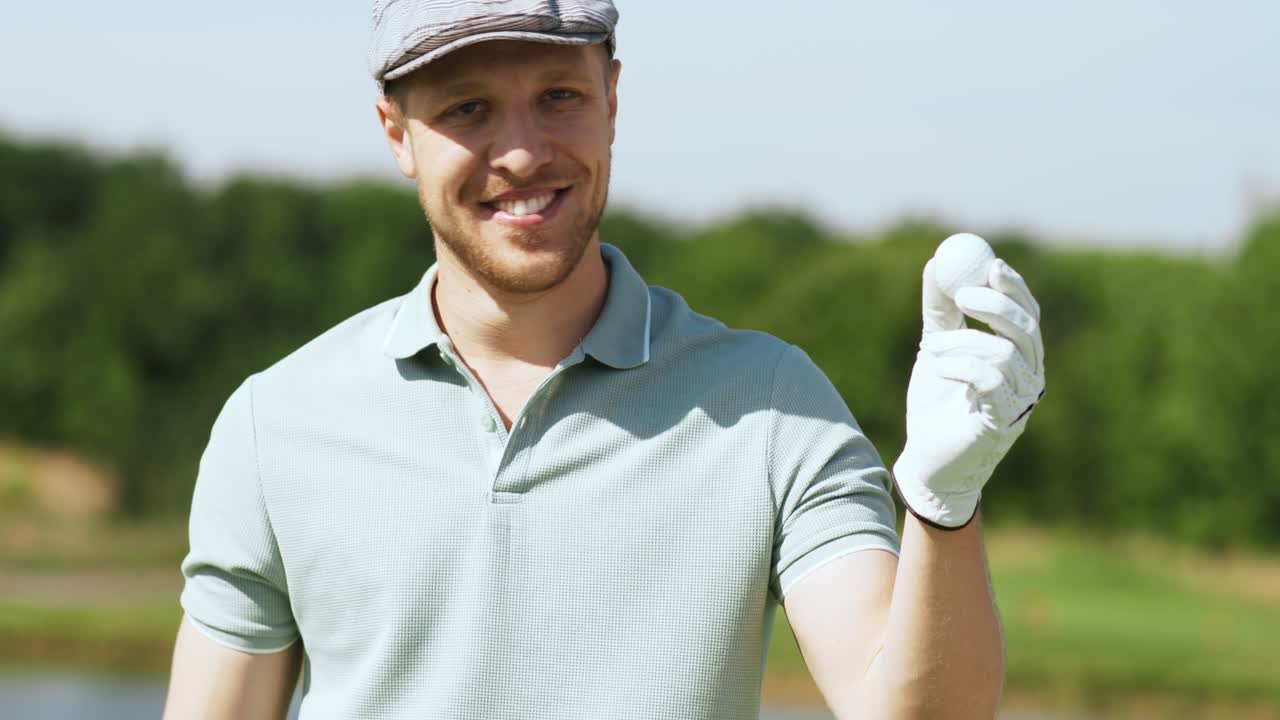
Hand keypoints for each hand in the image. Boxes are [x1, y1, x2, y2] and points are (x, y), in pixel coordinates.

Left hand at [892, 236, 1045, 528]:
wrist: (925, 457)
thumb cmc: (936, 403)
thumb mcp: (936, 347)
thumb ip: (940, 309)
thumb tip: (937, 262)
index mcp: (1018, 356)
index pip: (1028, 314)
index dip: (1015, 288)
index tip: (991, 265)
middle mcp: (1029, 377)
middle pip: (1027, 329)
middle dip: (997, 306)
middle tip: (964, 294)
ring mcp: (1022, 402)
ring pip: (1004, 353)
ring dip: (963, 342)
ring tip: (931, 349)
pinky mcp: (1005, 422)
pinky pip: (991, 382)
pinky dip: (963, 367)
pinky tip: (941, 367)